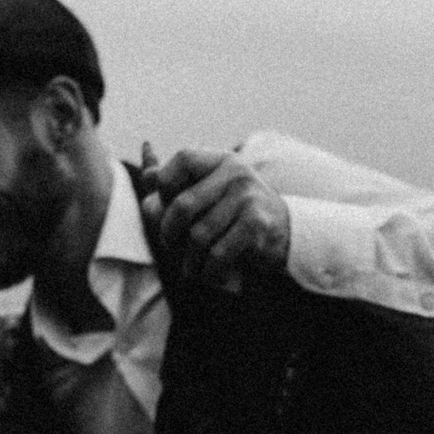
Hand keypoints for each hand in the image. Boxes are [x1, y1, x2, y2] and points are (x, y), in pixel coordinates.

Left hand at [142, 146, 290, 290]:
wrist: (286, 233)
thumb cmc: (237, 214)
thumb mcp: (212, 192)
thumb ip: (178, 185)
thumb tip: (146, 175)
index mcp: (221, 161)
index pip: (183, 160)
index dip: (165, 184)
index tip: (166, 205)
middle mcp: (236, 174)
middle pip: (183, 205)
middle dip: (169, 232)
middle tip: (171, 246)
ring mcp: (248, 198)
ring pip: (198, 235)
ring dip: (189, 260)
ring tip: (191, 268)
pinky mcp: (257, 225)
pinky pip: (218, 253)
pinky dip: (209, 271)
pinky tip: (210, 274)